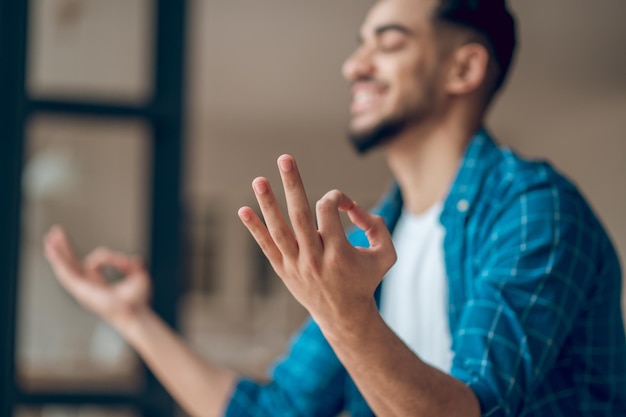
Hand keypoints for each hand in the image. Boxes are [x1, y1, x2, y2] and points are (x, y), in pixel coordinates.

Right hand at [43, 226, 151, 326]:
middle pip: (71, 263)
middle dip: (64, 247)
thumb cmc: (139, 300)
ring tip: (48, 236)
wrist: (136, 312)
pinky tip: (51, 250)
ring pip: (65, 267)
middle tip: (55, 231)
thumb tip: (133, 259)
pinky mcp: (81, 290)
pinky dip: (59, 261)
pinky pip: (67, 273)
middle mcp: (87, 286)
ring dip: (57, 251)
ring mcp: (83, 289)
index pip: (96, 261)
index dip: (109, 257)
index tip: (126, 262)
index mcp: (97, 284)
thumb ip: (133, 265)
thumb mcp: (139, 276)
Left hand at [238, 155, 395, 330]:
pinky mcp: (284, 270)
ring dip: (268, 204)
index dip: (336, 197)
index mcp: (339, 251)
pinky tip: (243, 211)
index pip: (328, 211)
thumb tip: (353, 207)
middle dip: (293, 184)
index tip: (344, 203)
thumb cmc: (366, 280)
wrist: (344, 315)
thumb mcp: (386, 255)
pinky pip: (267, 247)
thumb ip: (378, 226)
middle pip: (300, 215)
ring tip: (258, 180)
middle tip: (284, 158)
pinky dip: (255, 229)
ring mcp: (296, 264)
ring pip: (279, 230)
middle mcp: (314, 257)